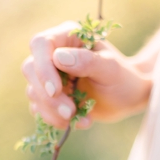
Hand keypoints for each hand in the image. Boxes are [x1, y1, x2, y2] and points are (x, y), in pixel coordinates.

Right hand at [21, 21, 152, 128]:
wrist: (128, 97)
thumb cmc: (123, 78)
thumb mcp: (111, 69)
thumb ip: (88, 61)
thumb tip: (58, 57)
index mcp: (68, 37)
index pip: (40, 44)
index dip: (43, 68)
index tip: (56, 90)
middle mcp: (53, 53)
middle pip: (31, 70)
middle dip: (48, 96)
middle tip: (70, 112)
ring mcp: (49, 75)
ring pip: (33, 92)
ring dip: (53, 111)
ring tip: (83, 120)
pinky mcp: (49, 95)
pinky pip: (40, 108)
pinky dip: (55, 119)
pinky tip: (80, 122)